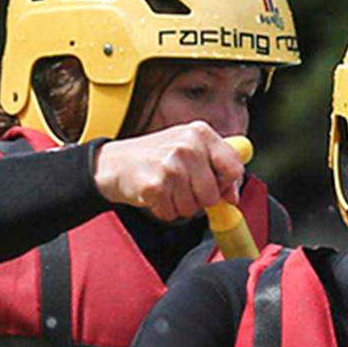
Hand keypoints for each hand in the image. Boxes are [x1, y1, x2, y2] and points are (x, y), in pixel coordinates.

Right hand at [94, 122, 245, 223]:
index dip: (227, 185)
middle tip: (181, 188)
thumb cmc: (154, 158)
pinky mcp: (156, 184)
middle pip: (213, 194)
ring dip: (179, 206)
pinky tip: (155, 195)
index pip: (233, 167)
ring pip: (192, 207)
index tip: (219, 189)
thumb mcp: (188, 150)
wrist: (114, 164)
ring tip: (166, 189)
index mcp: (200, 133)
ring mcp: (171, 165)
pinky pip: (172, 213)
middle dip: (198, 200)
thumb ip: (215, 167)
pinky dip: (164, 211)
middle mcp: (188, 145)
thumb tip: (234, 196)